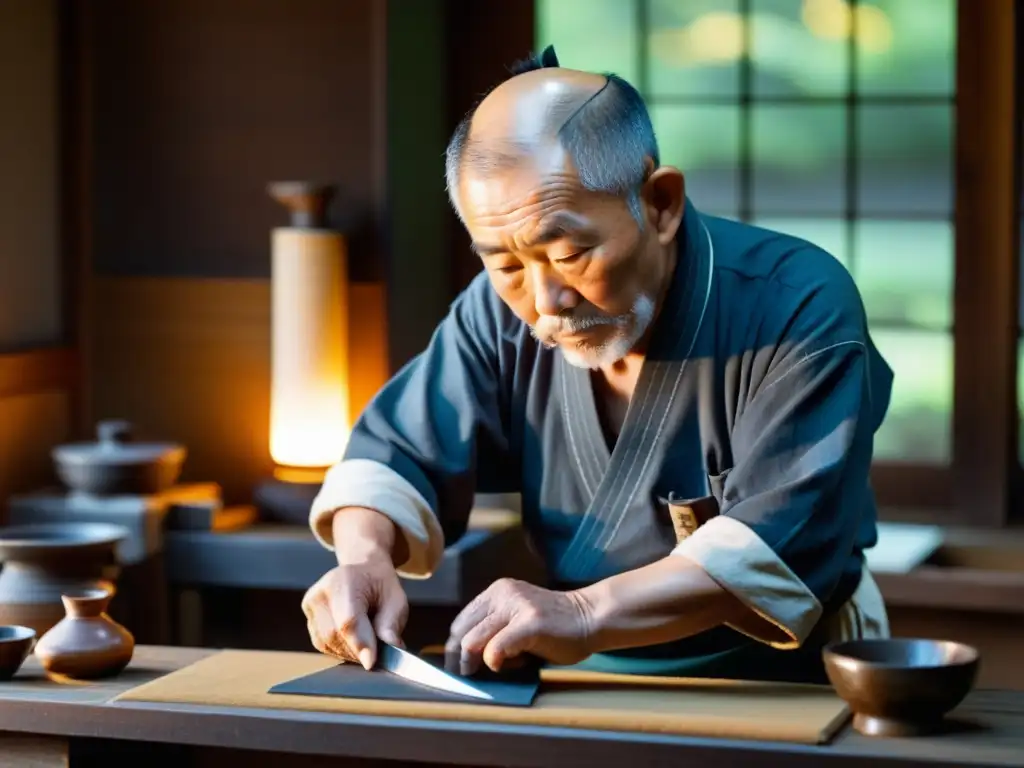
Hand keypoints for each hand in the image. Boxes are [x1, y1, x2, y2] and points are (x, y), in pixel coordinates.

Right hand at [302, 552, 407, 670]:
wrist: (363, 572)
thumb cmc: (381, 586)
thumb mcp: (396, 600)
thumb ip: (391, 624)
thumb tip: (391, 648)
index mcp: (345, 581)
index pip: (348, 620)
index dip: (359, 644)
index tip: (371, 663)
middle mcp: (321, 592)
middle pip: (334, 635)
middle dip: (357, 650)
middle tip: (377, 652)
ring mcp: (311, 605)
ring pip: (327, 643)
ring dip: (349, 651)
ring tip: (367, 641)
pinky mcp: (308, 618)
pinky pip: (322, 644)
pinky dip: (340, 648)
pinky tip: (353, 639)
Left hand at [444, 578, 592, 674]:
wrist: (590, 617)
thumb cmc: (555, 625)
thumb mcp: (517, 618)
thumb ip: (495, 628)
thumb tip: (466, 655)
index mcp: (498, 590)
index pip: (462, 619)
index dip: (454, 645)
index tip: (457, 665)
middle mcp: (503, 593)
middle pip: (462, 629)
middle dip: (458, 657)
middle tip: (463, 675)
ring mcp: (517, 606)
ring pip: (473, 639)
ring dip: (471, 662)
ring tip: (480, 673)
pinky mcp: (530, 623)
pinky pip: (497, 647)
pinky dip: (493, 661)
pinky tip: (502, 666)